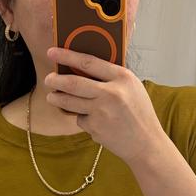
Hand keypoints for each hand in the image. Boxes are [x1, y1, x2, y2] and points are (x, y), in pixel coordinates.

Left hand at [44, 47, 166, 166]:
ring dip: (56, 98)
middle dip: (55, 80)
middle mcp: (111, 93)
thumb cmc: (139, 113)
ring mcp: (101, 112)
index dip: (67, 56)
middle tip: (48, 79)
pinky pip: (80, 119)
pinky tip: (93, 121)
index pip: (88, 62)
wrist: (146, 143)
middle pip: (73, 83)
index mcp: (122, 77)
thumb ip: (111, 77)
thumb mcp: (132, 88)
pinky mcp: (95, 128)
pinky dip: (82, 118)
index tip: (52, 52)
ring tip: (53, 97)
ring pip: (69, 102)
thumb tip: (81, 67)